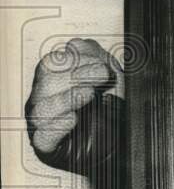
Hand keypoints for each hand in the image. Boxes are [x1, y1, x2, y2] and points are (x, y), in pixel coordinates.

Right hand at [26, 38, 122, 157]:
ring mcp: (43, 121)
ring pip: (41, 108)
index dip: (76, 60)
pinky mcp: (46, 143)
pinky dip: (58, 126)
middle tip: (102, 75)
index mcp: (55, 79)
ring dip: (68, 98)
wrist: (117, 137)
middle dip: (77, 75)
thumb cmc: (108, 103)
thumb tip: (76, 45)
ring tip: (90, 94)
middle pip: (45, 82)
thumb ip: (93, 55)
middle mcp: (45, 98)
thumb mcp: (107, 75)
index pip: (52, 63)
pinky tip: (74, 119)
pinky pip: (43, 135)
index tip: (103, 66)